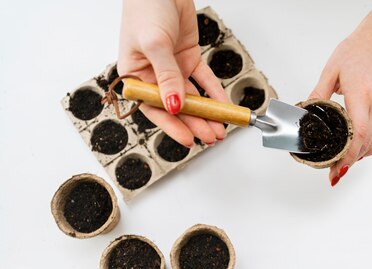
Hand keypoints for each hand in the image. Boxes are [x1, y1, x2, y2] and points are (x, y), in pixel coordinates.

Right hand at [118, 0, 227, 145]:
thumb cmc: (145, 9)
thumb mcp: (154, 45)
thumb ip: (167, 76)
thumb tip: (175, 105)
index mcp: (135, 75)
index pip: (154, 108)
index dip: (171, 126)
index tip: (188, 140)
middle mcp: (154, 75)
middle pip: (176, 106)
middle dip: (195, 123)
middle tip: (210, 137)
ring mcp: (173, 68)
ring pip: (192, 97)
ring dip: (207, 113)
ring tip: (219, 129)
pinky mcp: (188, 58)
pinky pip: (204, 80)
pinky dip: (215, 93)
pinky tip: (224, 106)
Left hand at [310, 27, 371, 185]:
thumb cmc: (358, 51)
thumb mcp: (331, 71)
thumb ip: (318, 94)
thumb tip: (306, 113)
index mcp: (362, 97)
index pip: (359, 133)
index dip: (349, 154)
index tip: (339, 167)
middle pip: (366, 144)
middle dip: (349, 162)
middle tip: (333, 173)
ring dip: (360, 157)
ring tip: (344, 165)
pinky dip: (370, 148)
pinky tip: (359, 151)